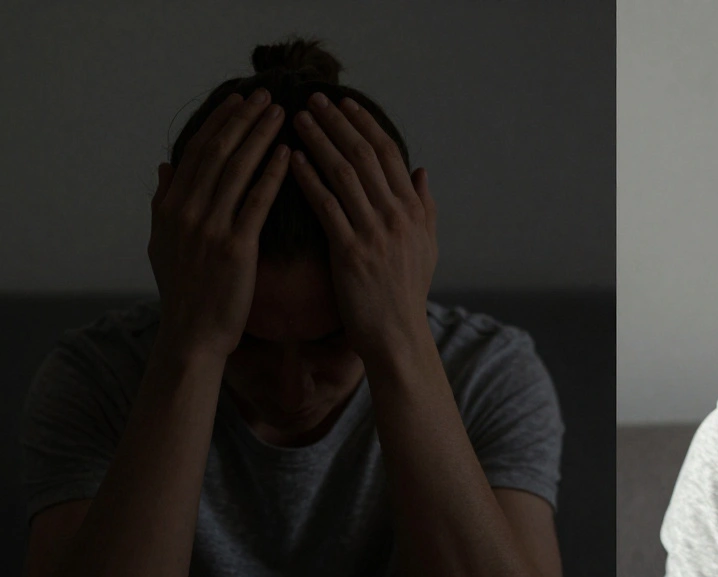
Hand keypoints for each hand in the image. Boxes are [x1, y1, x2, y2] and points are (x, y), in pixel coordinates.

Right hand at [149, 89, 289, 362]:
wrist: (192, 336)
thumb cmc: (184, 293)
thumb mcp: (161, 244)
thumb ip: (162, 202)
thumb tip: (164, 166)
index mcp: (169, 208)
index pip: (196, 152)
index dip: (218, 123)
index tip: (239, 100)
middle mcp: (185, 212)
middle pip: (217, 153)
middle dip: (242, 120)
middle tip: (266, 95)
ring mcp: (209, 229)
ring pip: (236, 171)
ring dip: (259, 138)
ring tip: (281, 114)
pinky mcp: (235, 249)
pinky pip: (256, 203)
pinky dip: (272, 175)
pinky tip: (289, 155)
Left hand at [289, 92, 437, 364]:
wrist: (398, 336)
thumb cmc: (407, 295)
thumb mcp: (427, 246)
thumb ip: (425, 206)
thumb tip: (420, 171)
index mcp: (414, 211)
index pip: (389, 154)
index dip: (366, 124)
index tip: (345, 103)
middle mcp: (397, 216)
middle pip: (365, 155)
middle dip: (338, 123)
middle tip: (313, 98)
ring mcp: (375, 233)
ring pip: (345, 174)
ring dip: (319, 141)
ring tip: (296, 119)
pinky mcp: (351, 253)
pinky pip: (327, 207)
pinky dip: (308, 179)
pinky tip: (290, 160)